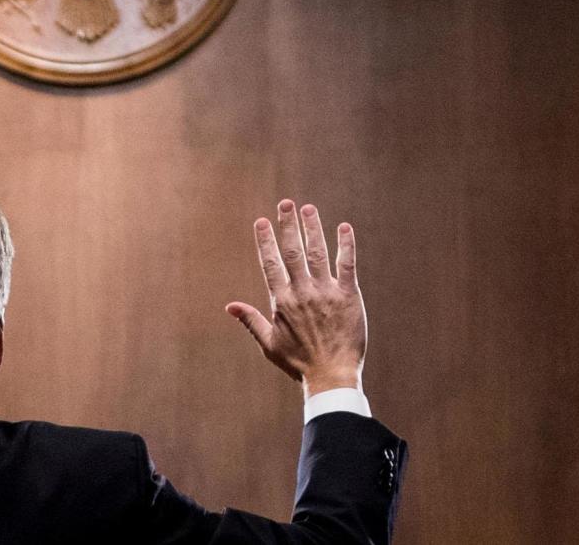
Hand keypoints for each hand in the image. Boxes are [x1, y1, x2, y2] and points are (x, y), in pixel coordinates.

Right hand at [226, 199, 367, 397]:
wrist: (332, 375)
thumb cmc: (298, 363)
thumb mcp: (269, 344)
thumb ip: (251, 320)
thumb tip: (229, 306)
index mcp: (282, 301)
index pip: (271, 263)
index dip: (265, 241)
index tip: (262, 221)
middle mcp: (303, 292)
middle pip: (293, 251)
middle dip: (288, 225)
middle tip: (286, 203)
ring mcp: (326, 292)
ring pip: (317, 253)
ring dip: (312, 228)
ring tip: (308, 209)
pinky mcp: (349, 296)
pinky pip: (347, 265)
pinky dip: (346, 245)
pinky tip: (344, 228)